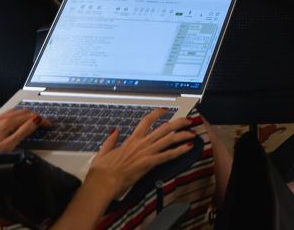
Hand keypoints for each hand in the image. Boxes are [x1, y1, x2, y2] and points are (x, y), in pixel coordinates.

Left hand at [0, 108, 43, 157]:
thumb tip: (36, 121)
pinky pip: (5, 115)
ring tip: (33, 120)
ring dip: (26, 114)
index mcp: (6, 123)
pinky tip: (14, 122)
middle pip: (23, 111)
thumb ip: (23, 132)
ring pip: (13, 112)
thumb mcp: (8, 147)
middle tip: (44, 123)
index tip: (50, 124)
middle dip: (36, 115)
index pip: (30, 116)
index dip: (43, 119)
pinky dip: (15, 115)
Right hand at [81, 110, 197, 200]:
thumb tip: (115, 130)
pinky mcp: (148, 163)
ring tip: (192, 133)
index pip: (147, 121)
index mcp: (131, 140)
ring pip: (168, 139)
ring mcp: (145, 152)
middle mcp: (141, 143)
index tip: (166, 110)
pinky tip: (188, 147)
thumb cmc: (101, 171)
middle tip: (188, 120)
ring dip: (182, 135)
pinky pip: (167, 155)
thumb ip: (111, 140)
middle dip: (178, 122)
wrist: (101, 183)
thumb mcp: (103, 152)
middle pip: (164, 128)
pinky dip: (179, 150)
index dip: (158, 113)